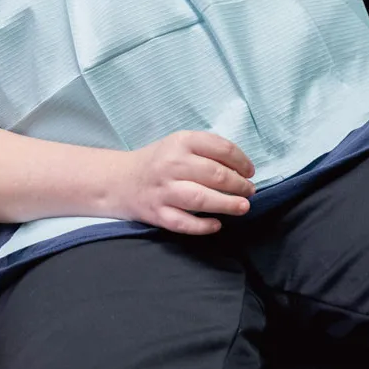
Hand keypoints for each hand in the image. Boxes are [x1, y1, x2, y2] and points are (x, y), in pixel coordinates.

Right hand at [118, 131, 254, 234]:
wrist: (118, 180)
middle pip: (214, 174)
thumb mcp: (179, 143)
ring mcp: (163, 191)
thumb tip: (241, 167)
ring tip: (243, 206)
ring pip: (201, 199)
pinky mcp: (156, 213)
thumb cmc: (158, 161)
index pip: (220, 149)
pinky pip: (183, 223)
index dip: (241, 161)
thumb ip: (206, 150)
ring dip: (226, 204)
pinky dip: (202, 226)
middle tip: (250, 191)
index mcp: (181, 142)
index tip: (250, 171)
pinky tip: (217, 224)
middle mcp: (172, 165)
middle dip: (238, 184)